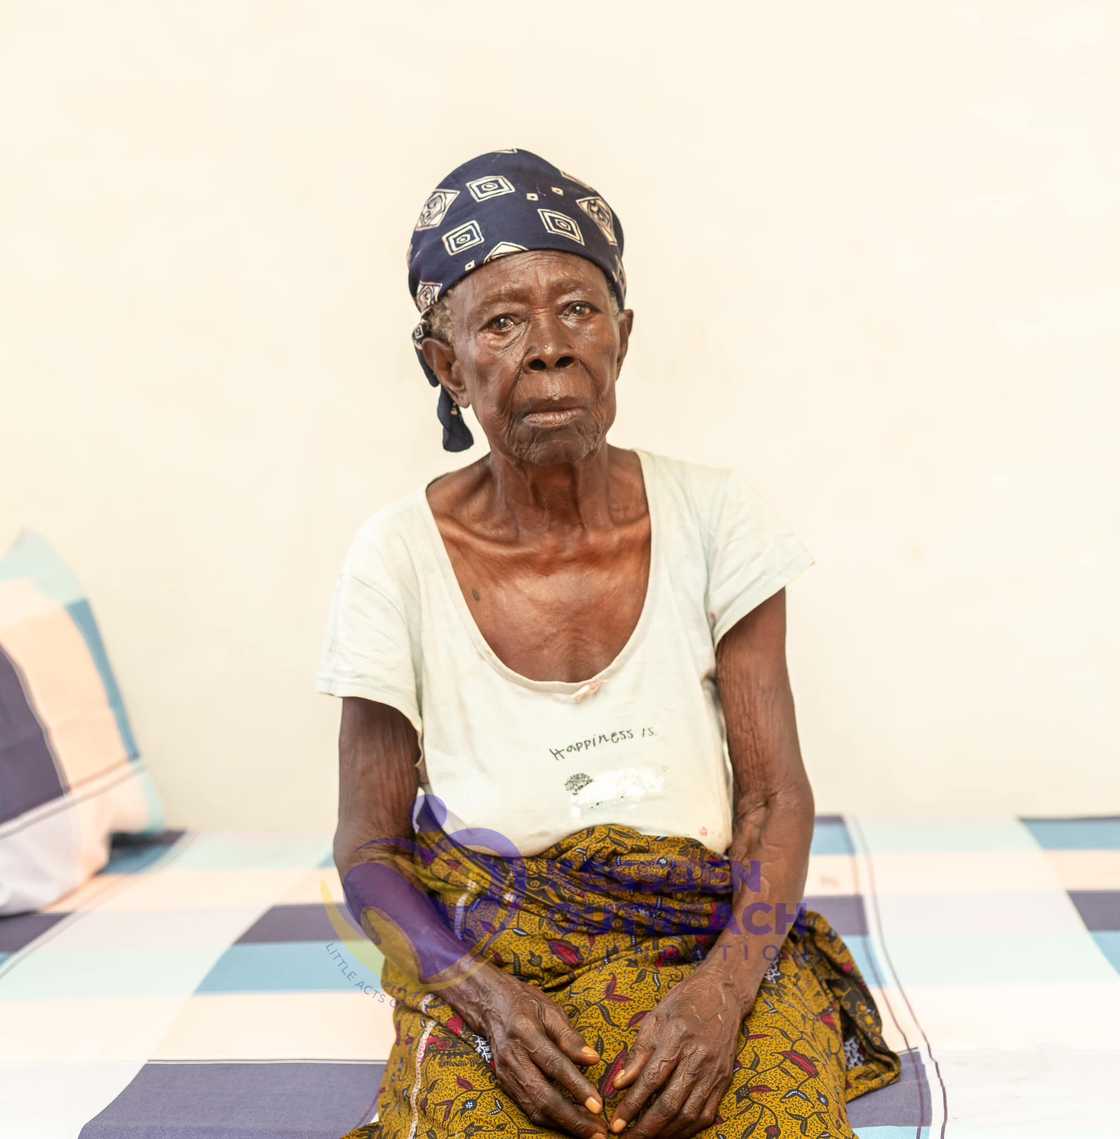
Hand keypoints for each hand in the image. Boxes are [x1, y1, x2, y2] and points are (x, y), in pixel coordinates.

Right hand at [468, 968, 608, 1137]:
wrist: (489, 1004)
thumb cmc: (525, 1003)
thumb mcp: (550, 1009)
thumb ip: (570, 1037)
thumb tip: (593, 1059)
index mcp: (525, 1033)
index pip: (554, 1065)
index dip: (577, 1087)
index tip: (599, 1105)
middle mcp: (513, 1058)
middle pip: (543, 1096)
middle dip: (572, 1118)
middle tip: (599, 1132)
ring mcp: (506, 1074)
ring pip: (535, 1109)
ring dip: (564, 1124)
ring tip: (590, 1132)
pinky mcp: (504, 1084)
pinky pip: (528, 1108)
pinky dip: (550, 1120)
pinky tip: (571, 1123)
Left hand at [607, 966, 755, 1137]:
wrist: (723, 993)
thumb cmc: (683, 1003)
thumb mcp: (654, 1019)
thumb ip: (638, 1053)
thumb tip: (620, 1084)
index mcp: (677, 1038)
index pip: (651, 1080)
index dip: (632, 1106)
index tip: (616, 1124)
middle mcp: (698, 1058)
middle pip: (671, 1103)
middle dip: (647, 1128)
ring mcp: (714, 1072)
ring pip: (689, 1114)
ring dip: (666, 1133)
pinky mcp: (724, 1080)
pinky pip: (706, 1114)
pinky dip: (688, 1129)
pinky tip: (671, 1134)